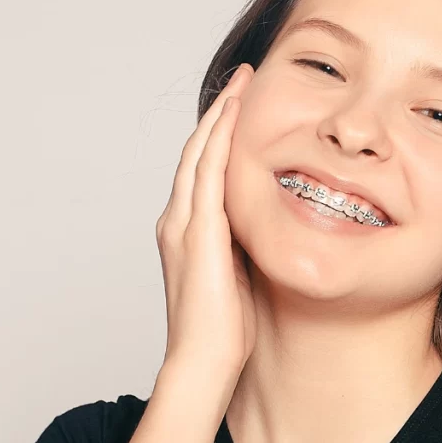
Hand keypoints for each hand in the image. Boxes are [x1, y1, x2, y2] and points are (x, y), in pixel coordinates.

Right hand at [155, 63, 256, 381]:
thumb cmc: (223, 330)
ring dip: (220, 114)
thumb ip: (242, 245)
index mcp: (186, 232)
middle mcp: (177, 220)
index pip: (201, 171)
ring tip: (241, 83)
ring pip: (199, 152)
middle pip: (195, 152)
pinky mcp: (198, 230)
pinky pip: (207, 170)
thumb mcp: (236, 275)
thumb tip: (264, 226)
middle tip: (241, 80)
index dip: (219, 136)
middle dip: (219, 113)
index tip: (241, 109)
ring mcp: (183, 223)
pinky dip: (220, 136)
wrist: (203, 362)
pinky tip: (235, 111)